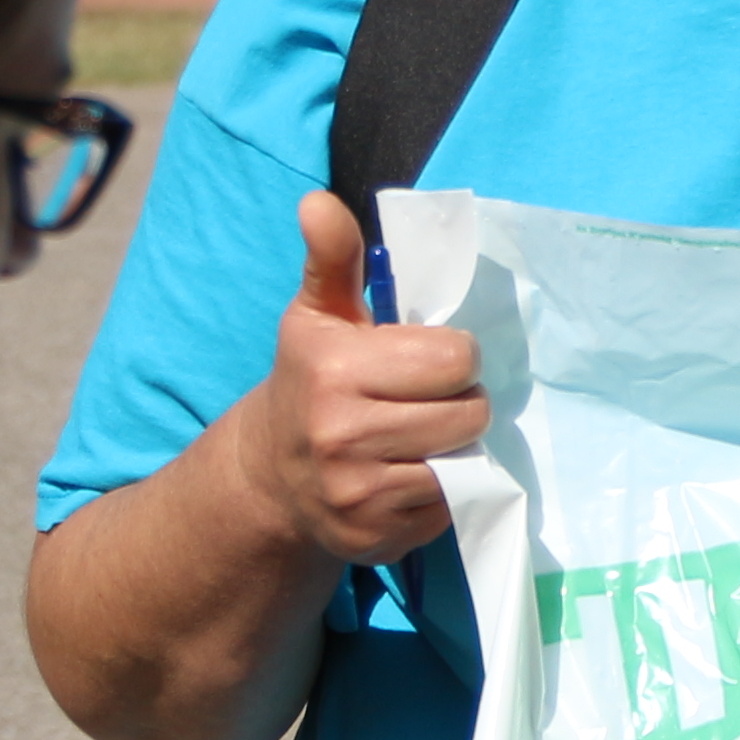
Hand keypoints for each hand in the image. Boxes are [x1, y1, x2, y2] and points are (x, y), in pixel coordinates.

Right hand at [232, 194, 486, 562]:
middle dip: (460, 400)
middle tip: (428, 399)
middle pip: (468, 413)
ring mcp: (358, 493)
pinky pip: (450, 506)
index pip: (454, 358)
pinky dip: (443, 490)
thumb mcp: (318, 315)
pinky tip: (408, 473)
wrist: (270, 475)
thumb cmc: (311, 379)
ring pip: (463, 461)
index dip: (452, 356)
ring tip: (421, 434)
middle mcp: (342, 434)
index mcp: (334, 369)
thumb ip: (331, 257)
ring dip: (455, 447)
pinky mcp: (376, 537)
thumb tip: (318, 202)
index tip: (427, 359)